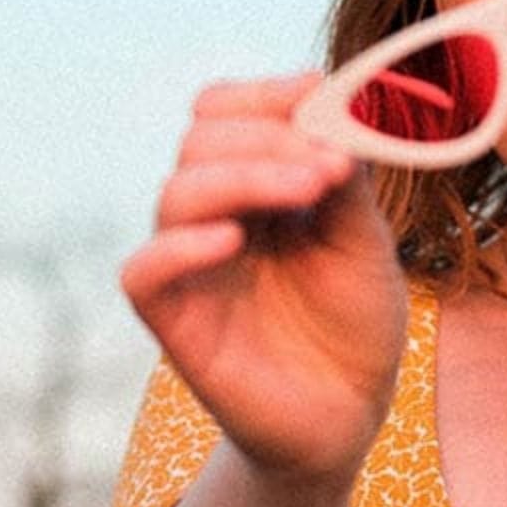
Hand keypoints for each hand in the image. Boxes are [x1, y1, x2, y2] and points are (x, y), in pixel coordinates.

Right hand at [121, 73, 407, 482]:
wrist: (352, 413)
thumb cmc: (356, 322)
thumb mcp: (363, 235)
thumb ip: (344, 173)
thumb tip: (327, 100)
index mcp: (253, 185)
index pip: (223, 111)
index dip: (264, 94)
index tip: (318, 92)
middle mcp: (213, 217)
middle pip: (200, 142)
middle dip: (269, 137)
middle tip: (332, 163)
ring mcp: (190, 267)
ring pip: (177, 193)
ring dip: (246, 176)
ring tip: (312, 187)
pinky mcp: (175, 322)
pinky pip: (143, 272)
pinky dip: (180, 246)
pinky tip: (235, 241)